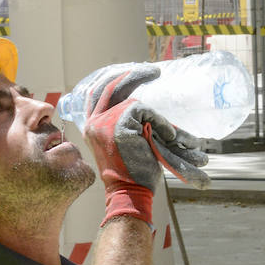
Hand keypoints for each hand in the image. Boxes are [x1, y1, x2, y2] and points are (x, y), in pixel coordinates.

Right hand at [81, 66, 209, 225]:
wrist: (130, 194)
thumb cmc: (134, 174)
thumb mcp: (126, 143)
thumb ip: (128, 123)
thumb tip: (143, 108)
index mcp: (93, 125)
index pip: (97, 91)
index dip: (114, 77)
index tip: (134, 69)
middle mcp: (94, 121)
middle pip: (110, 85)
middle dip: (133, 74)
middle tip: (154, 70)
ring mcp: (104, 121)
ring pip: (135, 103)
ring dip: (158, 118)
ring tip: (171, 135)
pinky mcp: (119, 124)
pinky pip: (146, 112)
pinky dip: (161, 123)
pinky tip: (167, 139)